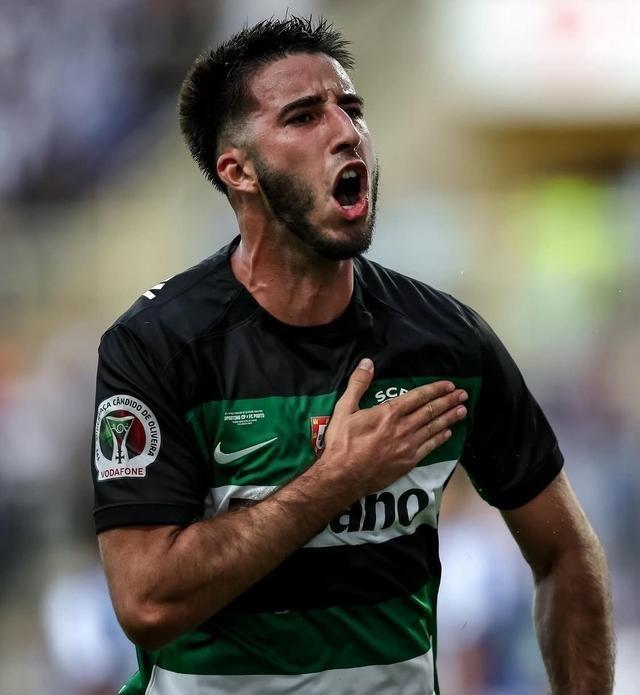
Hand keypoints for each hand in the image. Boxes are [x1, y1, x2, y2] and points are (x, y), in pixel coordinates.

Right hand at [321, 358, 466, 497]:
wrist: (343, 476)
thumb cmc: (341, 442)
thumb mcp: (344, 409)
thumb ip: (358, 384)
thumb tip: (368, 362)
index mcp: (389, 413)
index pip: (418, 396)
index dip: (435, 389)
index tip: (448, 385)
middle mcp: (403, 427)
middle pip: (431, 411)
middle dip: (448, 401)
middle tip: (463, 394)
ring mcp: (408, 446)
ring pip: (434, 428)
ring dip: (450, 417)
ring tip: (463, 410)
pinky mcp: (409, 462)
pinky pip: (430, 447)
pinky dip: (440, 438)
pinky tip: (449, 433)